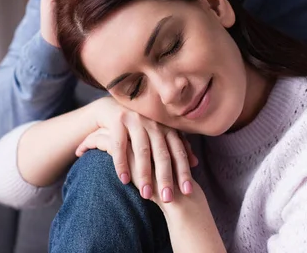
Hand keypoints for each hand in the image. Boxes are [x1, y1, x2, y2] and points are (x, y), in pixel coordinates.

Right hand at [77, 97, 198, 202]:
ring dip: (144, 174)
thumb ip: (176, 145)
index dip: (183, 171)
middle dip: (165, 177)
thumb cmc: (138, 125)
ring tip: (146, 194)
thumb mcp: (158, 133)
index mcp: (165, 127)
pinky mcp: (117, 122)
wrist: (110, 107)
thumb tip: (195, 163)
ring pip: (142, 151)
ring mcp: (135, 121)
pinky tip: (124, 180)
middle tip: (168, 198)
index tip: (188, 192)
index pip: (178, 152)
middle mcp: (153, 123)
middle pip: (161, 153)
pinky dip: (121, 163)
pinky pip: (119, 146)